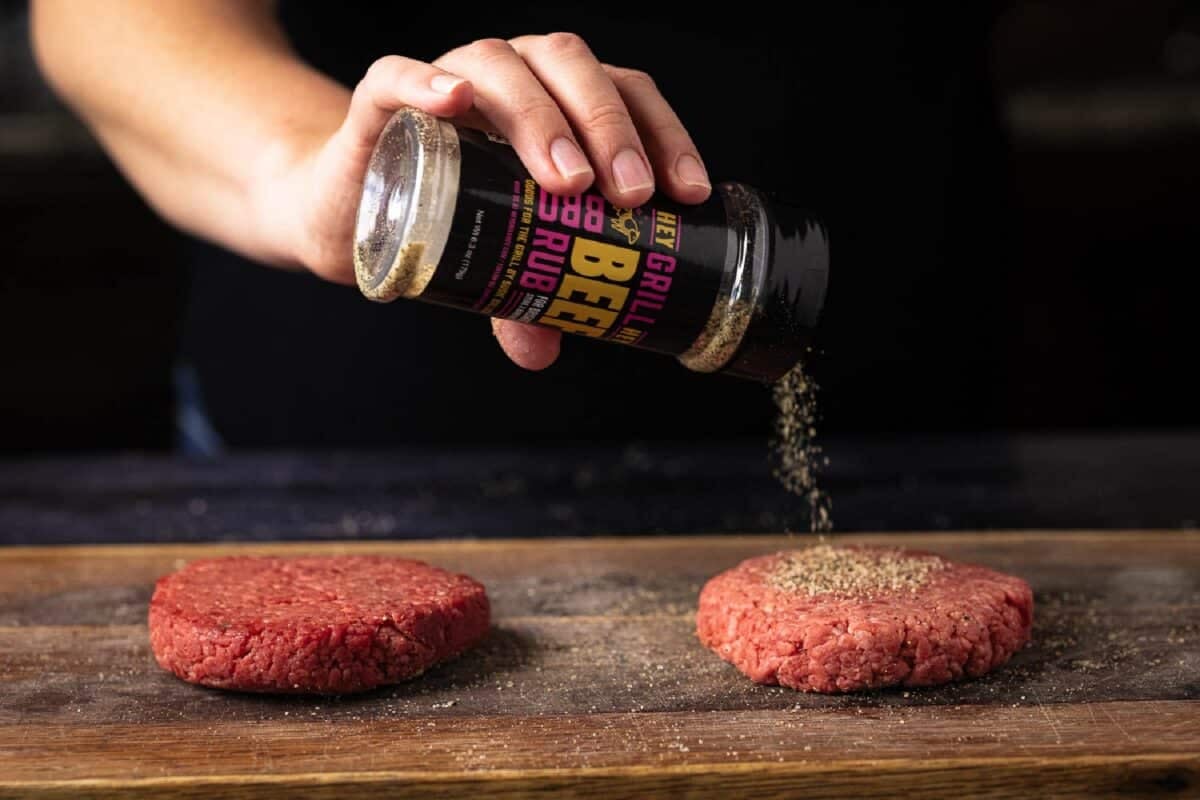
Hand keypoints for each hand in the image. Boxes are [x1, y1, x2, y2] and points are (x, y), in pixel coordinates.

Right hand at [273, 33, 710, 369]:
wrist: (350, 208)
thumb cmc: (444, 218)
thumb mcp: (496, 263)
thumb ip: (523, 299)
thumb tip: (544, 352)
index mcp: (556, 102)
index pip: (624, 93)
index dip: (661, 134)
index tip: (686, 192)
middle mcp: (510, 76)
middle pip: (569, 66)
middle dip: (607, 128)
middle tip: (626, 194)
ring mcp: (445, 79)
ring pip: (500, 64)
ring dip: (540, 116)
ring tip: (566, 181)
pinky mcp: (379, 101)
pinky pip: (397, 75)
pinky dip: (427, 83)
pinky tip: (457, 103)